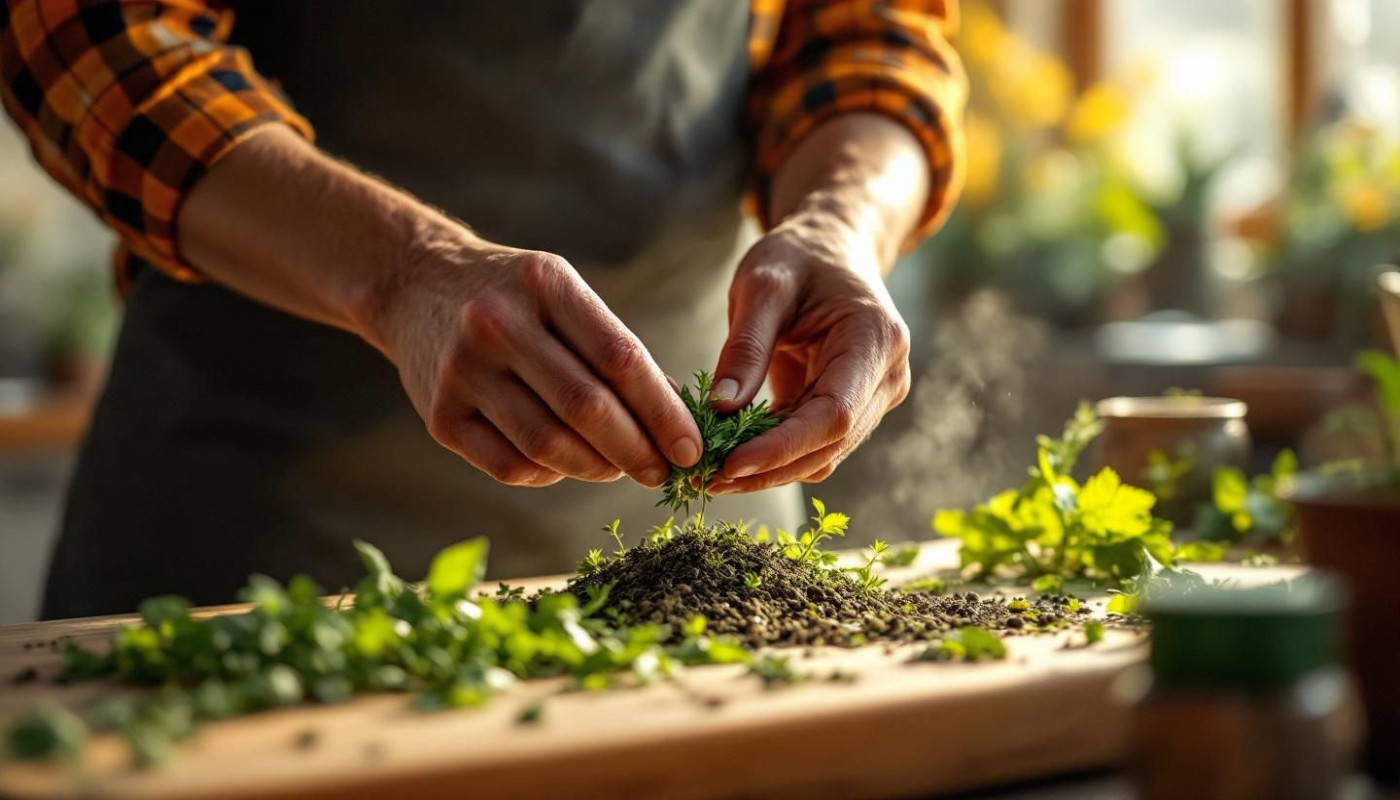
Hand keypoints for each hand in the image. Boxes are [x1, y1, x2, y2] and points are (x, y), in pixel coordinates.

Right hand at [370, 239, 701, 486]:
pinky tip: (569, 464)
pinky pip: (512, 466)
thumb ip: (615, 348)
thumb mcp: (563, 294)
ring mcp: (462, 371)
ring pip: (549, 444)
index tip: (691, 447)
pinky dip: (553, 474)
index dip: (664, 412)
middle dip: (638, 450)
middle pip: (586, 407)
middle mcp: (498, 324)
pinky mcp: (440, 416)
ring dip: (599, 468)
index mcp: (545, 284)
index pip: (620, 359)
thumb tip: (675, 416)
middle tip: (664, 473)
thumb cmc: (514, 297)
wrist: (417, 286)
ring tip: (622, 470)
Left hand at [708, 209, 910, 493]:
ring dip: (769, 471)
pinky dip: (774, 456)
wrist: (831, 249)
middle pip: (829, 444)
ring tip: (711, 474)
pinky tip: (732, 456)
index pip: (833, 414)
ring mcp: (875, 397)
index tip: (729, 464)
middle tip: (706, 478)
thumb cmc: (797, 257)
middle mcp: (887, 376)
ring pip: (823, 455)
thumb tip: (720, 408)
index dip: (783, 447)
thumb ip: (745, 346)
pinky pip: (815, 445)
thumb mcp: (762, 284)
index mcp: (875, 339)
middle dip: (769, 468)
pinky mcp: (854, 408)